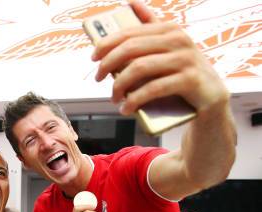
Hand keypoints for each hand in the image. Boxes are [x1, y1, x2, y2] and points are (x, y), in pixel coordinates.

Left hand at [92, 0, 228, 115]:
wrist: (211, 99)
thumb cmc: (181, 73)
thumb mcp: (167, 48)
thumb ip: (150, 27)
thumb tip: (131, 3)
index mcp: (169, 30)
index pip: (129, 32)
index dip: (106, 44)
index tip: (93, 58)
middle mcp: (179, 40)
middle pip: (130, 48)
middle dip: (108, 64)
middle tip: (98, 79)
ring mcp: (186, 59)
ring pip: (139, 68)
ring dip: (119, 85)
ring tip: (114, 98)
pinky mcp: (191, 80)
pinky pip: (154, 88)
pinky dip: (135, 100)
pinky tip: (126, 108)